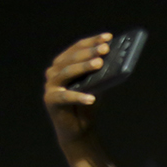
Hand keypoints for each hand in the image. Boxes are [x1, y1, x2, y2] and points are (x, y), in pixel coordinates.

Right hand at [43, 34, 110, 148]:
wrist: (79, 129)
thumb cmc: (88, 104)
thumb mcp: (97, 85)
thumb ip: (101, 73)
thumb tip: (116, 59)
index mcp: (64, 63)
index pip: (77, 48)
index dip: (92, 41)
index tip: (108, 37)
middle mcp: (54, 72)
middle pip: (72, 58)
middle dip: (89, 52)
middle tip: (105, 49)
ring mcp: (51, 86)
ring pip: (66, 72)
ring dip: (84, 67)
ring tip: (99, 64)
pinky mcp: (50, 101)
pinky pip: (65, 97)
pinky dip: (78, 96)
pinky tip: (91, 98)